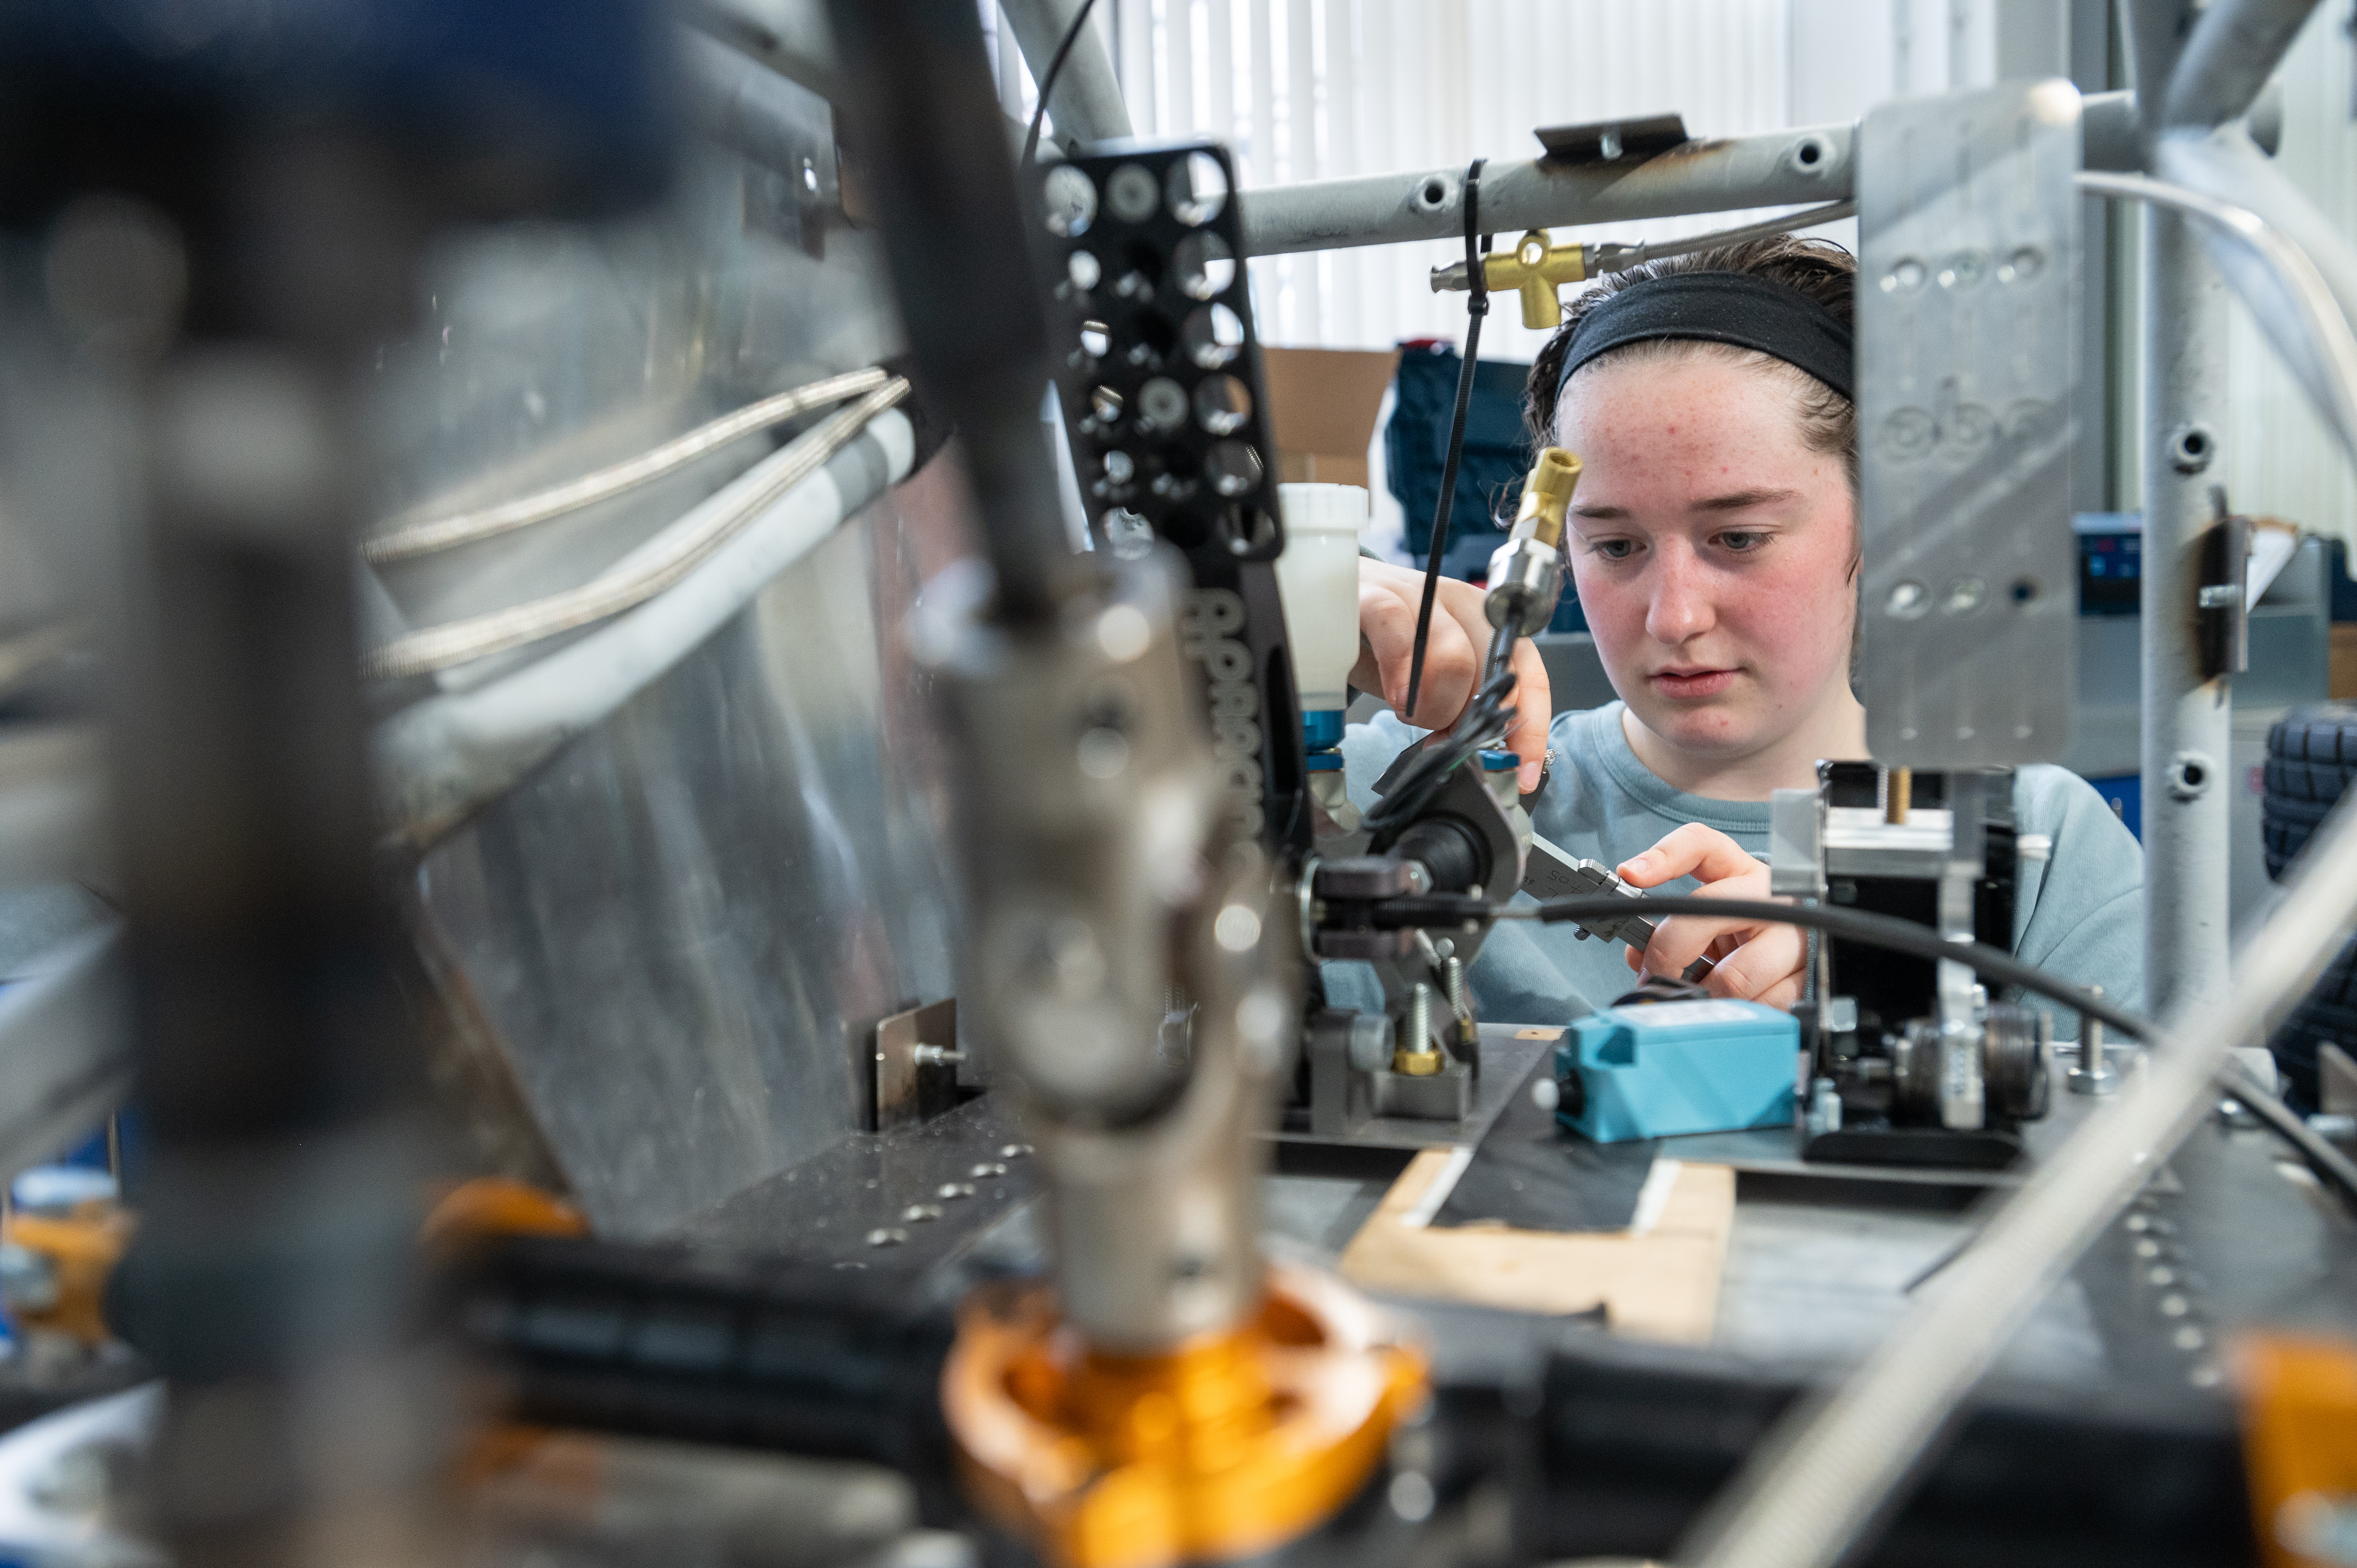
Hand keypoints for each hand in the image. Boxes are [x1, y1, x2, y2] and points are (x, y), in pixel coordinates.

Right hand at [1352, 558, 1552, 791]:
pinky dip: (1400, 669)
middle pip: (1489, 670)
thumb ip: (1454, 709)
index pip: (1527, 675)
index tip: (1522, 773)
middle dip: (1462, 719)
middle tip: (1433, 731)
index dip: (1529, 728)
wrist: (1328, 596)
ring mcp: (1419, 594)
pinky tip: (1396, 695)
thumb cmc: (1382, 642)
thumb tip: (1472, 756)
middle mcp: (1459, 604)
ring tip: (1407, 711)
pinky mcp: (1374, 593)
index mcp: (1484, 625)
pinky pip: (1394, 625)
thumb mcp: (1426, 679)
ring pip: (1452, 655)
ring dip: (1433, 704)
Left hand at [1616, 823, 1803, 1008]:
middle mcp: (1772, 895)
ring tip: (1702, 995)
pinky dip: (1738, 1014)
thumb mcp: (1704, 922)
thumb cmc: (1740, 935)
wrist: (1800, 950)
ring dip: (1706, 995)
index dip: (1662, 857)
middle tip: (1654, 976)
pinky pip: (1762, 1005)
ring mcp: (1795, 933)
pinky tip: (1735, 1006)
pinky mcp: (1809, 974)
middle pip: (1708, 912)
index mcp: (1740, 871)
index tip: (1630, 874)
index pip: (1700, 844)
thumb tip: (1638, 955)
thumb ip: (1668, 930)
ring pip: (1735, 975)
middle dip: (1669, 954)